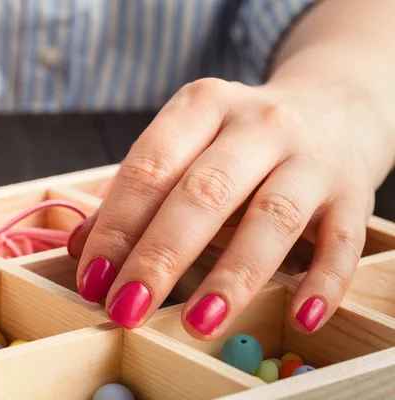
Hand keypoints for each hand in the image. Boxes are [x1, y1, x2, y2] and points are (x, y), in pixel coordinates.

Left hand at [67, 77, 394, 338]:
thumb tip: (82, 246)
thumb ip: (137, 191)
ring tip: (198, 322)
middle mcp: (257, 124)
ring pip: (271, 216)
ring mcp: (310, 156)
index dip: (116, 226)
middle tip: (126, 307)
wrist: (334, 104)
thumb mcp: (187, 144)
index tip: (92, 278)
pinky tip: (301, 317)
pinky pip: (342, 240)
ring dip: (233, 275)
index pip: (149, 167)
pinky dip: (323, 280)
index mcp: (203, 105)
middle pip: (204, 193)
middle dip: (160, 256)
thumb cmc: (242, 136)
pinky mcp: (353, 192)